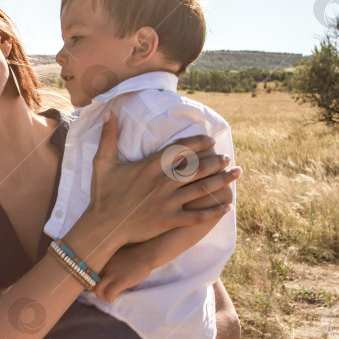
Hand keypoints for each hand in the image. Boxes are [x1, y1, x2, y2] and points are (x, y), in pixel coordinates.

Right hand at [86, 110, 239, 248]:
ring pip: (202, 189)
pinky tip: (227, 207)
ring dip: (222, 181)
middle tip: (228, 158)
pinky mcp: (170, 220)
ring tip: (235, 174)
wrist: (104, 226)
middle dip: (216, 162)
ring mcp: (168, 202)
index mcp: (151, 166)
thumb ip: (108, 136)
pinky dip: (214, 211)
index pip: (181, 149)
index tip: (210, 141)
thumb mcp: (102, 162)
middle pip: (197, 168)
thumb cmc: (103, 194)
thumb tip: (109, 112)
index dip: (198, 143)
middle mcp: (164, 182)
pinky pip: (197, 216)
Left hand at [92, 244, 154, 302]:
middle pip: (90, 281)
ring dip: (100, 295)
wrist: (145, 254)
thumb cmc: (132, 254)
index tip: (93, 284)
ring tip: (105, 296)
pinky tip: (112, 298)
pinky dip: (109, 298)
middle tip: (100, 291)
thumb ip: (107, 262)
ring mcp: (112, 274)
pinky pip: (109, 294)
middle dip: (93, 289)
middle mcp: (104, 267)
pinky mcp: (120, 282)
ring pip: (98, 290)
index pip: (87, 271)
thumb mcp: (115, 254)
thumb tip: (102, 271)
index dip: (89, 279)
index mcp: (102, 260)